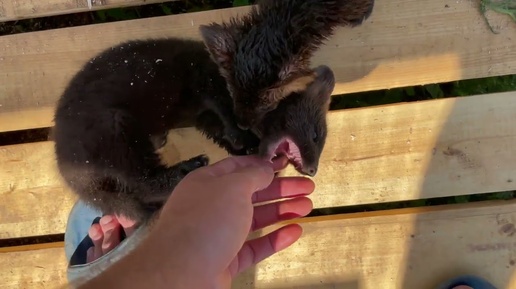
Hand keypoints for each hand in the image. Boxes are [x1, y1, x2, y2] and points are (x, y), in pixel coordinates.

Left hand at [152, 155, 314, 287]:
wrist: (181, 273)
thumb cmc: (205, 221)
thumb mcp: (233, 187)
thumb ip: (254, 176)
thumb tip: (267, 168)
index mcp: (207, 183)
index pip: (237, 168)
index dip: (263, 165)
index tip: (286, 164)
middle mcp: (211, 206)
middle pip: (251, 193)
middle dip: (280, 189)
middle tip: (307, 186)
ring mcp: (218, 235)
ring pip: (255, 220)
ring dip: (282, 211)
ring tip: (307, 206)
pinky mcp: (226, 260)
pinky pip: (255, 246)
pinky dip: (275, 238)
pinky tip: (294, 231)